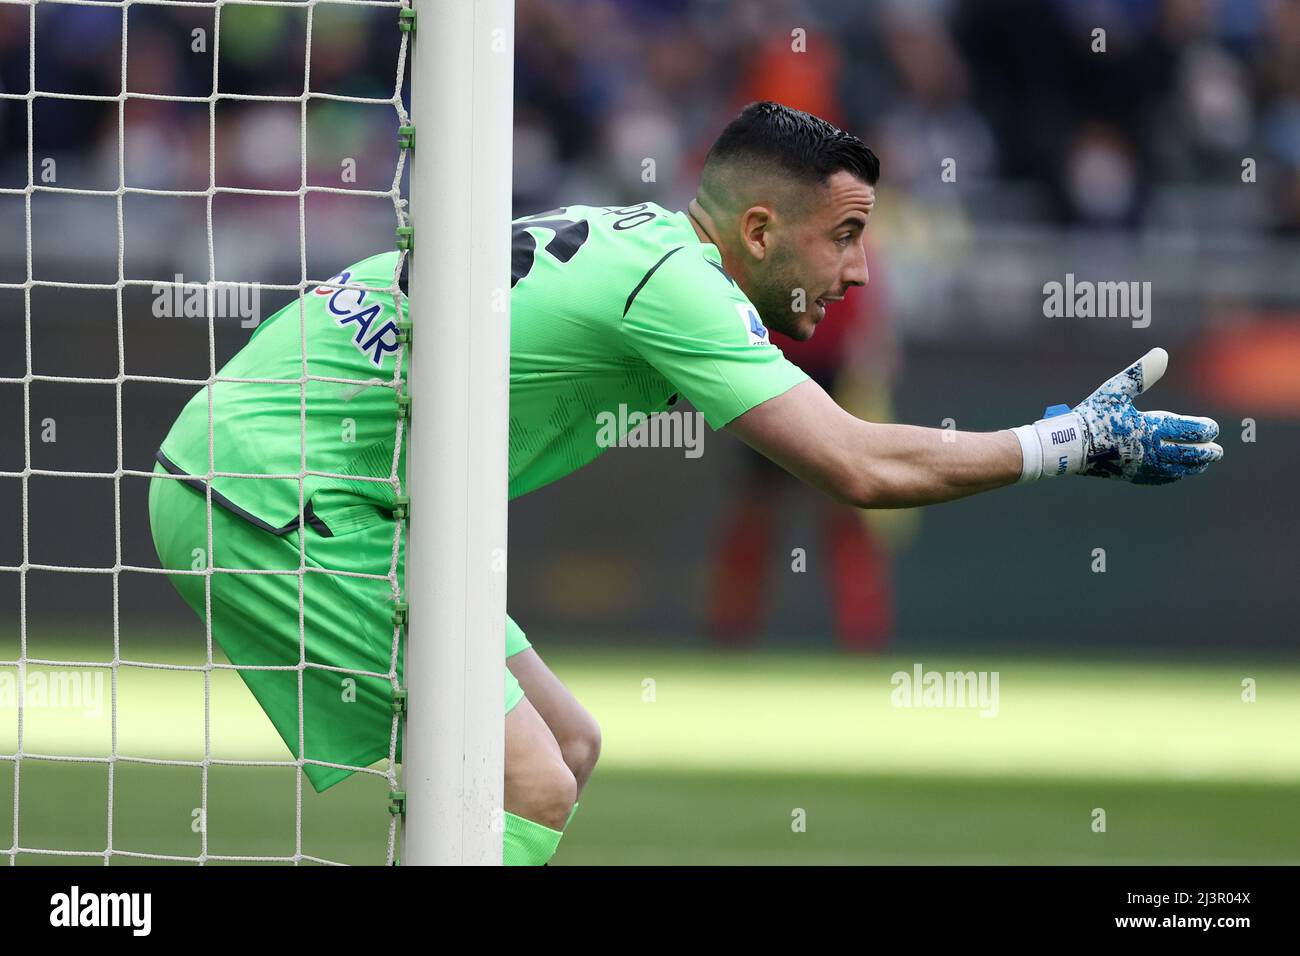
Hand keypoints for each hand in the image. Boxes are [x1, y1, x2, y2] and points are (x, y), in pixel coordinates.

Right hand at [1014, 348, 1223, 484]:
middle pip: (1190, 455)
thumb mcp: (1115, 390)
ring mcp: (1142, 467)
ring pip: (1178, 470)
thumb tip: (1162, 353)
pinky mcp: (1131, 476)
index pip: (1190, 431)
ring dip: (1194, 466)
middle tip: (1216, 450)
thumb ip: (1141, 373)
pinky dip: (1174, 476)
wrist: (1068, 446)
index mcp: (1151, 428)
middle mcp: (1151, 451)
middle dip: (1206, 452)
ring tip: (1204, 463)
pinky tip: (1177, 473)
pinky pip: (1160, 479)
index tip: (1212, 428)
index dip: (1205, 429)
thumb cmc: (1091, 415)